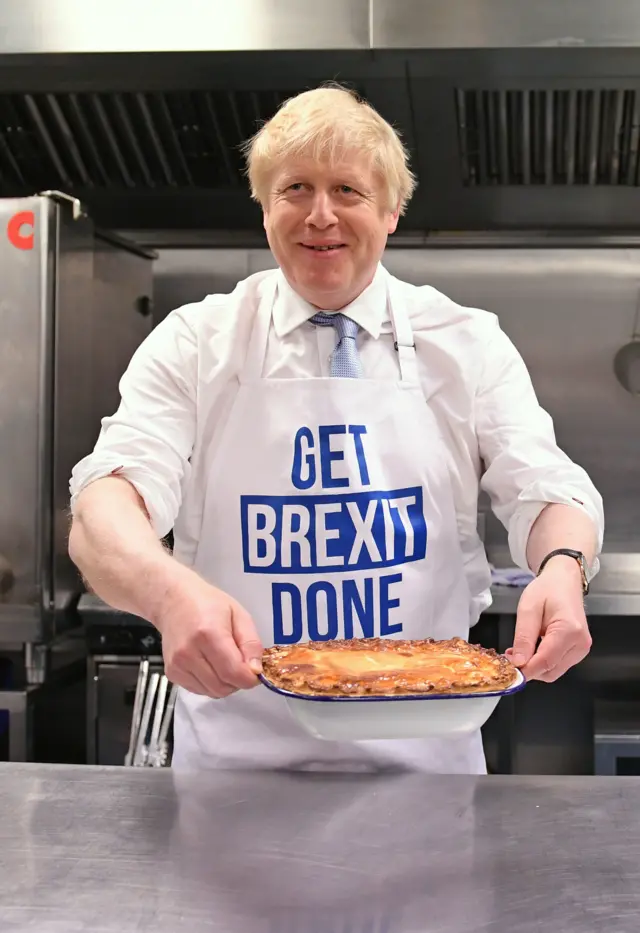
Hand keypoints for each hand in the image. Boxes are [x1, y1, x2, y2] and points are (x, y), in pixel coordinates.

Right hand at [154, 569, 262, 697]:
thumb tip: (256, 671)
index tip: (255, 672)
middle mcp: (189, 652)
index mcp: (209, 634)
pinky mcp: (172, 673)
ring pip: (212, 692)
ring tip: (224, 662)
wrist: (174, 600)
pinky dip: (210, 684)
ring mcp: (178, 665)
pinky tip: (210, 665)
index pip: (234, 673)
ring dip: (224, 684)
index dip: (250, 678)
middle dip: (237, 681)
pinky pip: (199, 690)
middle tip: (240, 664)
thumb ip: (251, 644)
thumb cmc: (209, 604)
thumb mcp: (239, 615)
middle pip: (223, 687)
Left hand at [506, 556, 591, 681]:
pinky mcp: (578, 651)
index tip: (508, 669)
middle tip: (510, 656)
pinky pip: (557, 665)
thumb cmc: (547, 590)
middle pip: (550, 671)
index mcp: (569, 630)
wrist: (564, 581)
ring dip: (535, 666)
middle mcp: (580, 643)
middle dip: (528, 668)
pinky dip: (542, 662)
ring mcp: (582, 649)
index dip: (525, 670)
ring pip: (553, 671)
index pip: (545, 661)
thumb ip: (523, 638)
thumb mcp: (528, 609)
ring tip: (520, 650)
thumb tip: (519, 663)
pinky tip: (532, 649)